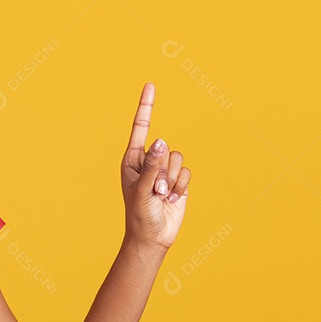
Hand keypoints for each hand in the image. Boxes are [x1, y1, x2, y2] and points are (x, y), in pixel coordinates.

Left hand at [120, 82, 190, 249]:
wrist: (153, 236)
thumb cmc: (139, 214)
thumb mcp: (142, 188)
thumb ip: (153, 165)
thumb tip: (161, 140)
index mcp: (133, 158)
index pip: (141, 127)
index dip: (146, 106)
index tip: (150, 85)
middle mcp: (149, 160)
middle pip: (166, 148)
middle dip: (164, 170)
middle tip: (154, 191)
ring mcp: (164, 170)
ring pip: (179, 159)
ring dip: (173, 180)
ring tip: (161, 196)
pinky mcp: (178, 180)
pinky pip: (188, 172)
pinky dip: (181, 187)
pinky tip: (171, 199)